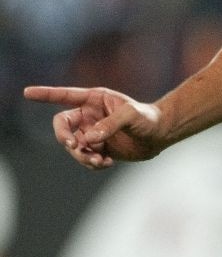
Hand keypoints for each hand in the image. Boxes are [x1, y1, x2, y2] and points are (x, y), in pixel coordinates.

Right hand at [24, 86, 166, 169]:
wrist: (159, 135)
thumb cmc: (148, 118)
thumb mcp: (131, 116)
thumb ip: (109, 124)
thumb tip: (88, 138)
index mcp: (94, 99)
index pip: (65, 96)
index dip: (45, 94)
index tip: (27, 92)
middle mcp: (89, 115)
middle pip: (61, 126)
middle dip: (63, 138)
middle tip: (75, 146)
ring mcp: (91, 132)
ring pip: (72, 146)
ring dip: (81, 155)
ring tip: (99, 159)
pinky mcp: (97, 147)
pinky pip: (83, 157)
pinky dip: (91, 162)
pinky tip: (106, 163)